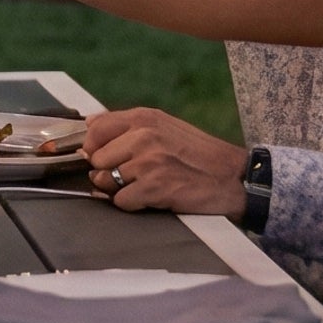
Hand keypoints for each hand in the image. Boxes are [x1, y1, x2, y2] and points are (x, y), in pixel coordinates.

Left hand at [83, 108, 248, 217]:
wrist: (234, 177)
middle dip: (108, 171)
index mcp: (144, 118)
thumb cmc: (198, 154)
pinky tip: (152, 198)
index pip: (94, 128)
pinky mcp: (155, 186)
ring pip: (106, 180)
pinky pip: (121, 201)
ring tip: (146, 186)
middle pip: (96, 158)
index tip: (101, 157)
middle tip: (134, 175)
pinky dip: (133, 204)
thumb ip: (128, 125)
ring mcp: (148, 161)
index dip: (93, 147)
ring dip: (121, 189)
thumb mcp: (165, 127)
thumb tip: (88, 124)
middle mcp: (144, 135)